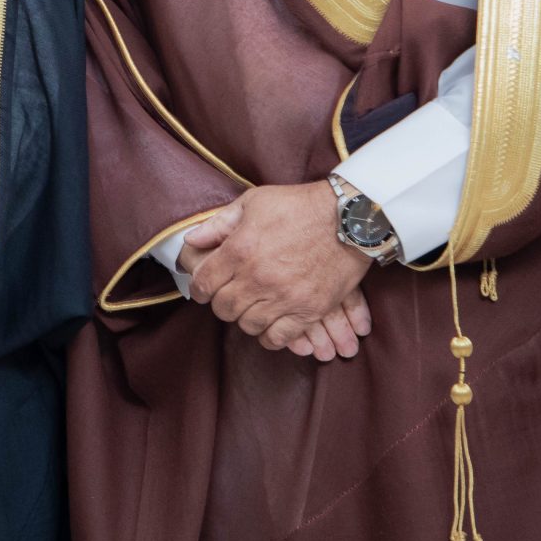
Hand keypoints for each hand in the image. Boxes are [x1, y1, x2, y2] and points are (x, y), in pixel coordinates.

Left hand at [182, 182, 372, 353]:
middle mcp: (257, 278)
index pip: (204, 284)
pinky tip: (270, 324)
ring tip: (251, 308)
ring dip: (245, 318)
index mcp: (239, 250)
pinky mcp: (308, 310)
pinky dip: (270, 335)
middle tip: (229, 297)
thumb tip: (191, 241)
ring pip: (248, 325)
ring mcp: (283, 297)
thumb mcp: (253, 202)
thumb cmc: (299, 205)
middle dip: (221, 303)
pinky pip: (279, 337)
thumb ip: (219, 224)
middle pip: (224, 308)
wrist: (349, 218)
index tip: (203, 290)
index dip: (199, 289)